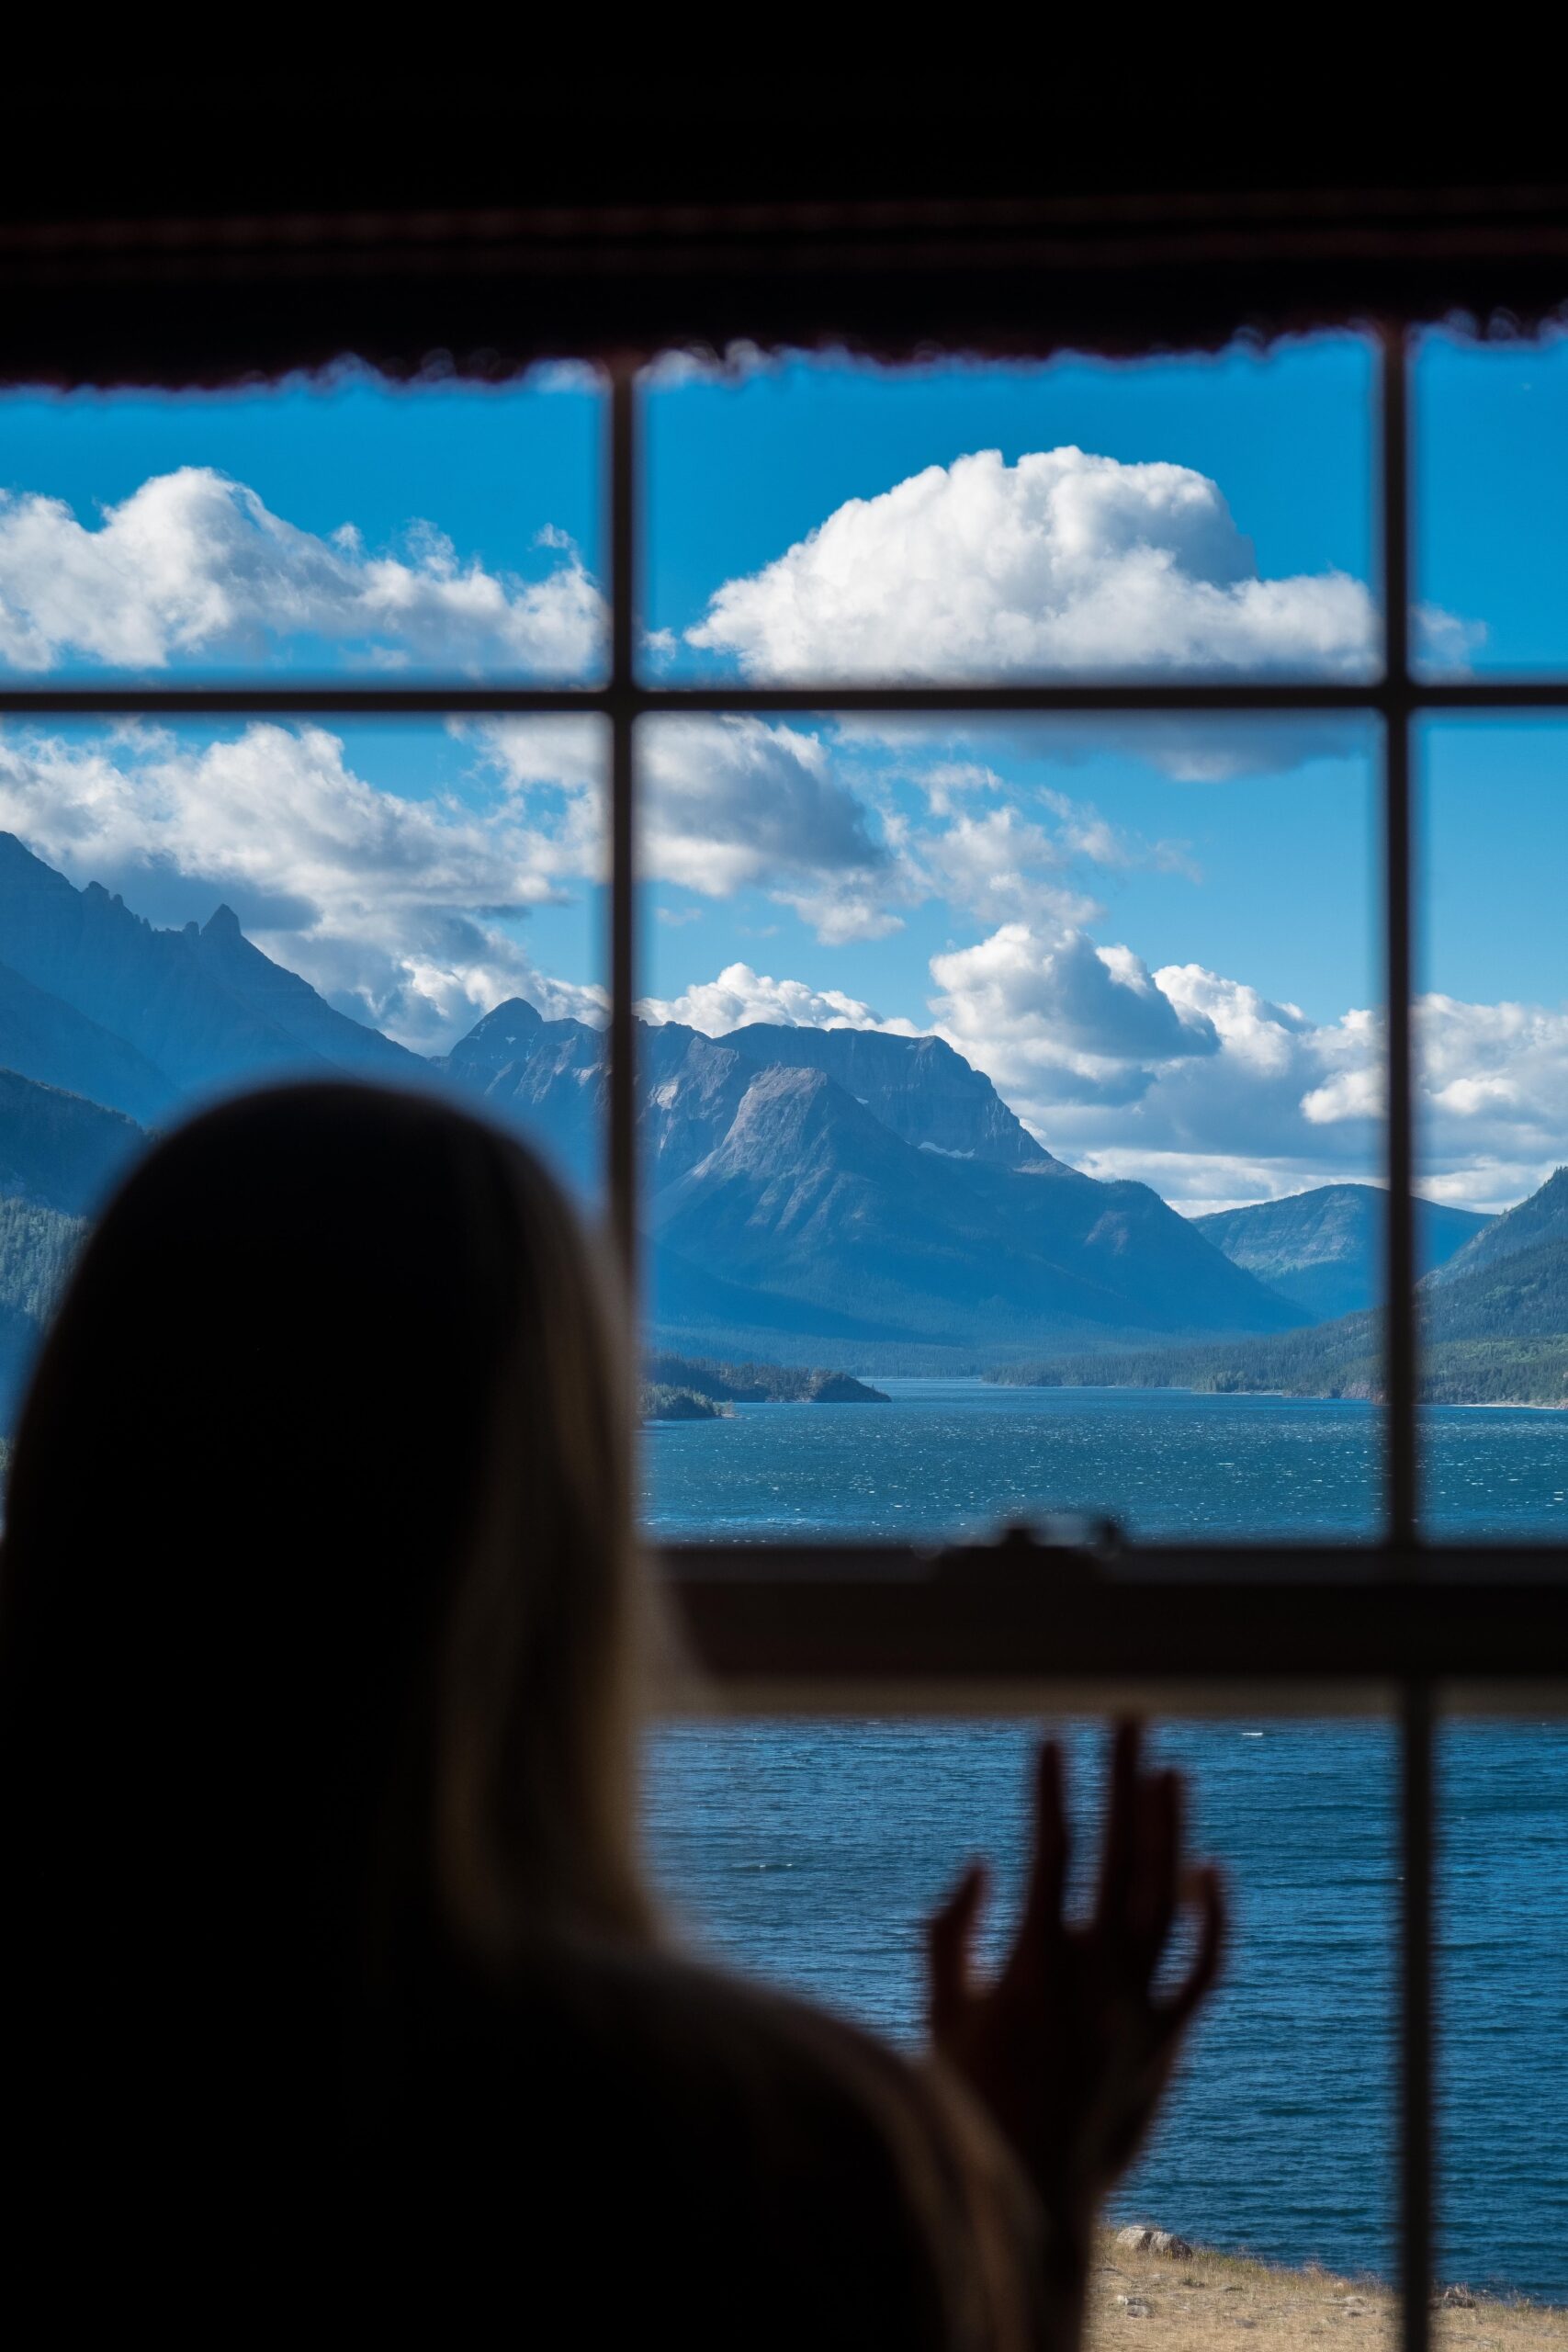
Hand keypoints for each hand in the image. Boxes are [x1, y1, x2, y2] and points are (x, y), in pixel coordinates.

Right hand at [925, 1723, 1224, 2234]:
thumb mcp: (941, 2014)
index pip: (1051, 1850)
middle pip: (1119, 1855)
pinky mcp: (1170, 2043)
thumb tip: (983, 1863)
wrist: (1028, 2201)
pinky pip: (1202, 1968)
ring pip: (1167, 1900)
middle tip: (1128, 1716)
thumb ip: (951, 1933)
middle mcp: (1096, 1978)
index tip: (1051, 1735)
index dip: (1053, 1789)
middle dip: (1122, 1778)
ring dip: (1168, 1829)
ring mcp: (1141, 2009)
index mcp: (1034, 1964)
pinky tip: (1209, 1866)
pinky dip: (1211, 1917)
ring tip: (1167, 1767)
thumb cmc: (970, 2105)